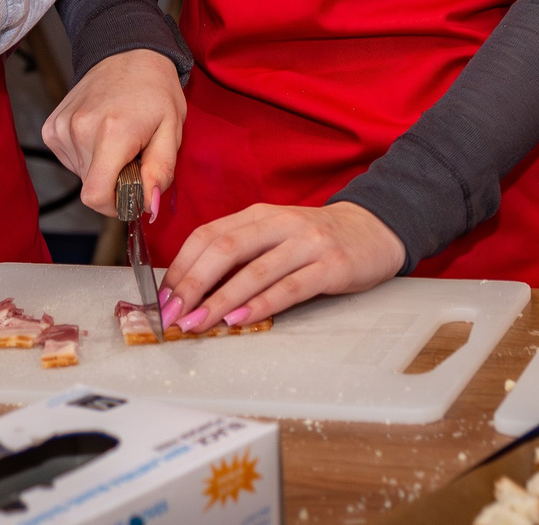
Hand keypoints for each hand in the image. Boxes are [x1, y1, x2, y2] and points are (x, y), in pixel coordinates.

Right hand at [41, 49, 186, 217]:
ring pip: (81, 174)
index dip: (115, 206)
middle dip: (115, 182)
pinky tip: (100, 133)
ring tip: (118, 139)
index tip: (132, 194)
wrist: (127, 50)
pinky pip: (70, 159)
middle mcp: (80, 131)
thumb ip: (161, 171)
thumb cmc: (155, 89)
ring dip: (101, 167)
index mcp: (113, 133)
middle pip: (91, 186)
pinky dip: (87, 155)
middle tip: (133, 155)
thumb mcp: (173, 128)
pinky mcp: (52, 127)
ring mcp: (62, 128)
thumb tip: (149, 206)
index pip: (96, 196)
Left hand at [160, 203, 405, 331]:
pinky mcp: (330, 266)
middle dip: (192, 284)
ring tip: (197, 324)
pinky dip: (260, 305)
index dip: (181, 266)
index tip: (163, 297)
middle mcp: (280, 223)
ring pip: (254, 270)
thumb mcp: (275, 234)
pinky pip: (289, 287)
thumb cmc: (317, 238)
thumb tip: (194, 287)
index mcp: (259, 214)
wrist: (375, 229)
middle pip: (225, 249)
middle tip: (172, 314)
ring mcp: (307, 243)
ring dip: (220, 300)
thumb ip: (241, 252)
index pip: (208, 235)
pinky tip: (240, 320)